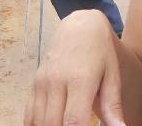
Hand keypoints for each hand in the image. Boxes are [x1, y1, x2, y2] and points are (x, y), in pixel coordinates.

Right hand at [25, 9, 124, 125]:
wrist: (79, 26)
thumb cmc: (100, 52)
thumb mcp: (112, 76)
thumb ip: (113, 107)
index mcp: (80, 80)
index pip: (73, 121)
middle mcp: (57, 81)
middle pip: (54, 124)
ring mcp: (42, 82)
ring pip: (39, 121)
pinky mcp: (34, 84)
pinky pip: (29, 113)